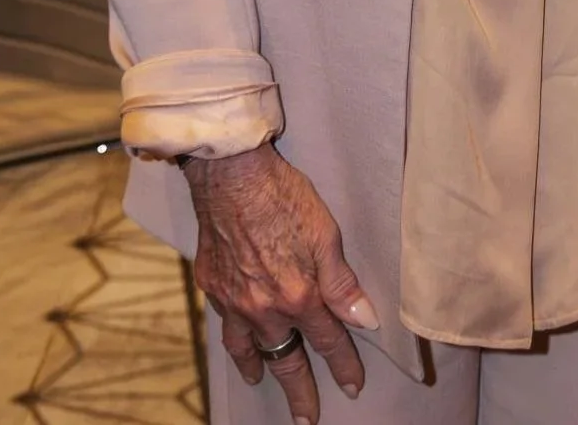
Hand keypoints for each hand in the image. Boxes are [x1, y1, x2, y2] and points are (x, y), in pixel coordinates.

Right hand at [185, 144, 378, 421]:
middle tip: (307, 418)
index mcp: (299, 295)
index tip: (353, 386)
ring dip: (263, 370)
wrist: (230, 177)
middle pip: (288, 359)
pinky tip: (240, 346)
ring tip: (267, 385)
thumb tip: (364, 320)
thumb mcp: (326, 234)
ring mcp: (235, 301)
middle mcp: (265, 308)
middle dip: (301, 390)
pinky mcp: (212, 287)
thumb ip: (342, 283)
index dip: (344, 364)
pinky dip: (235, 344)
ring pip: (251, 349)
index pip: (328, 340)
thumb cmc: (284, 196)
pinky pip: (227, 328)